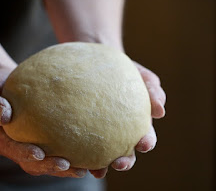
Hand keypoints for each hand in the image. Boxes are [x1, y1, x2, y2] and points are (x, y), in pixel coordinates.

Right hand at [0, 67, 86, 177]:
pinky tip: (88, 156)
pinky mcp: (40, 140)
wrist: (3, 83)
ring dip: (64, 169)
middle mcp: (14, 147)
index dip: (25, 154)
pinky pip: (55, 150)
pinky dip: (71, 155)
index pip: (12, 150)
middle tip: (69, 166)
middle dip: (50, 167)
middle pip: (32, 164)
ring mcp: (27, 146)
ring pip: (46, 163)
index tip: (40, 153)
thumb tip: (5, 116)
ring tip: (84, 169)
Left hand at [89, 62, 165, 178]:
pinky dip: (79, 156)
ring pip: (103, 155)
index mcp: (136, 121)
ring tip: (95, 171)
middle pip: (126, 152)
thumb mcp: (140, 74)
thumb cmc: (123, 68)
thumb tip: (160, 111)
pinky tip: (73, 159)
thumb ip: (153, 89)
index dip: (146, 142)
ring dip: (102, 166)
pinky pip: (81, 146)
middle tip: (119, 163)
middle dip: (125, 161)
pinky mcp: (81, 131)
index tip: (143, 144)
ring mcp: (101, 133)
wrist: (96, 62)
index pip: (145, 136)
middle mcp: (120, 132)